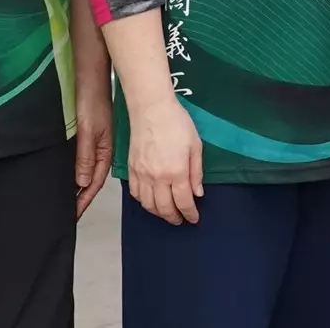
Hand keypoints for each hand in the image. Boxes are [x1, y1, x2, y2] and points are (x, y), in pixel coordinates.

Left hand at [73, 65, 114, 218]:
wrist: (91, 77)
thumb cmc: (91, 101)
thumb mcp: (88, 131)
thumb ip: (85, 157)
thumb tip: (81, 183)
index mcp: (105, 151)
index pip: (93, 184)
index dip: (82, 201)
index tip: (72, 216)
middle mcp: (101, 150)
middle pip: (90, 181)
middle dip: (81, 199)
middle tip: (67, 215)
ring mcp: (95, 143)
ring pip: (86, 172)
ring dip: (77, 187)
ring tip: (66, 201)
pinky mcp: (88, 137)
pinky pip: (82, 161)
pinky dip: (75, 172)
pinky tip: (68, 176)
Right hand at [124, 95, 202, 225]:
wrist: (151, 109)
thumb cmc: (177, 123)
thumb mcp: (195, 146)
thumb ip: (196, 172)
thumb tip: (197, 193)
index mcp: (176, 172)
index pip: (183, 202)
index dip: (190, 214)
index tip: (194, 219)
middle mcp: (157, 178)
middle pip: (164, 208)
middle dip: (174, 218)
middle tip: (180, 220)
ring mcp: (141, 175)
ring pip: (148, 205)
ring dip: (158, 213)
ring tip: (167, 213)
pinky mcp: (131, 169)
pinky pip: (135, 194)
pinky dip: (143, 202)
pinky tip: (150, 201)